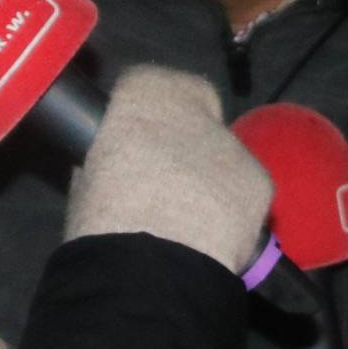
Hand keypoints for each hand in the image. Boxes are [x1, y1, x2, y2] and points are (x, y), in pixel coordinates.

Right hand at [66, 67, 271, 271]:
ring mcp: (235, 146)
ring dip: (212, 180)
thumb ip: (105, 160)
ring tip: (192, 223)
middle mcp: (196, 109)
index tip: (137, 137)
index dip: (147, 111)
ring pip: (226, 157)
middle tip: (166, 185)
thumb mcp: (86, 180)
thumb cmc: (103, 221)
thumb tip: (111, 165)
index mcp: (145, 97)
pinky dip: (236, 210)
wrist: (149, 265)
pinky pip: (248, 192)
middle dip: (187, 144)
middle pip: (197, 117)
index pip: (153, 82)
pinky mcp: (261, 184)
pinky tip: (216, 237)